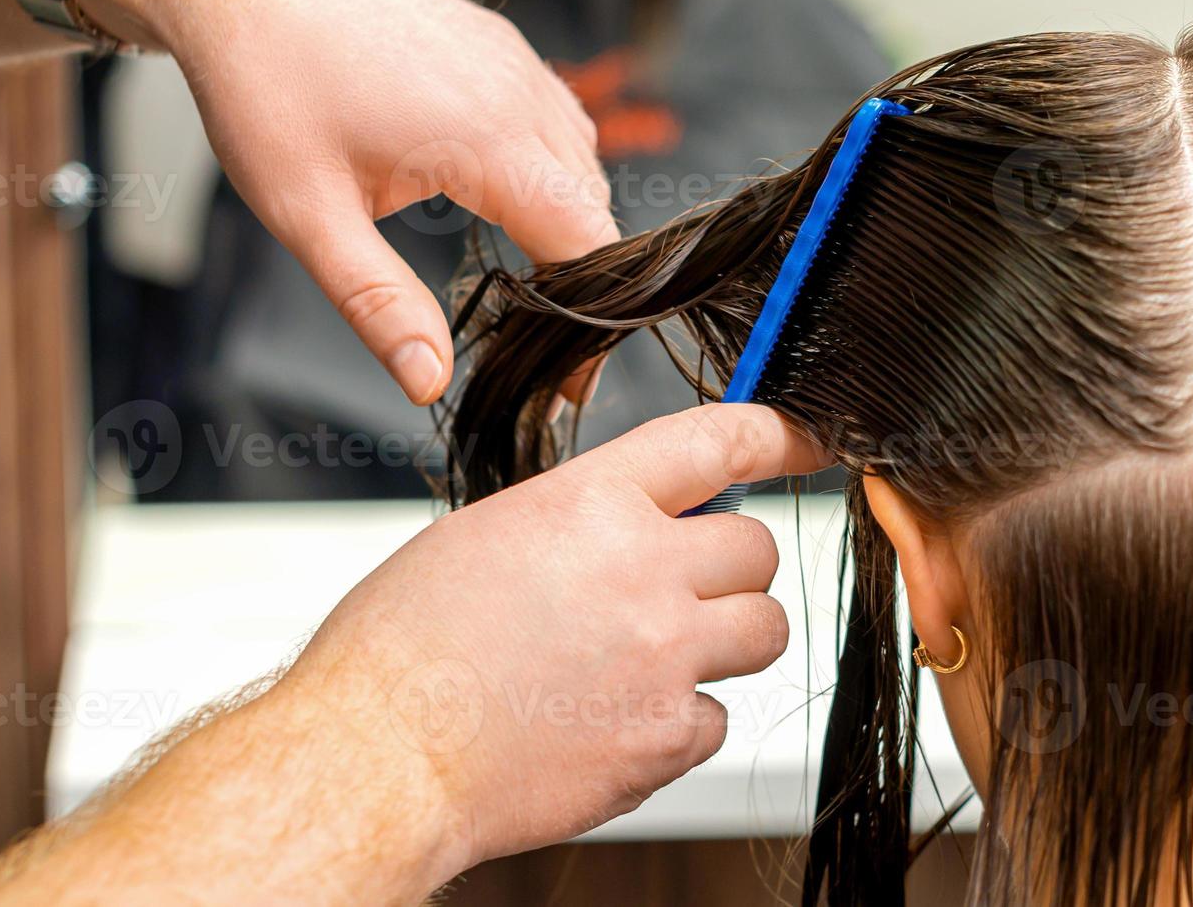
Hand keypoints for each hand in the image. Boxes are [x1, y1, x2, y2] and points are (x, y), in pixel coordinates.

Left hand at [66, 0, 618, 403]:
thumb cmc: (265, 86)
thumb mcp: (309, 216)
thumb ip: (378, 304)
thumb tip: (428, 380)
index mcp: (486, 138)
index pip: (587, 243)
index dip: (589, 319)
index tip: (569, 378)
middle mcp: (517, 92)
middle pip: (595, 208)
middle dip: (580, 280)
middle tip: (539, 342)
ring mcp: (514, 61)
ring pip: (583, 161)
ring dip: (569, 222)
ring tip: (526, 280)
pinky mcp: (500, 44)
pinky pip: (558, 117)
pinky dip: (553, 169)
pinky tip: (506, 195)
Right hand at [269, 404, 829, 878]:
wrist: (379, 756)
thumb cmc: (402, 649)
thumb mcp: (486, 534)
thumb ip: (578, 521)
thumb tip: (629, 527)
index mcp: (591, 503)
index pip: (719, 442)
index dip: (781, 435)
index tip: (813, 441)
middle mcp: (642, 571)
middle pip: (758, 547)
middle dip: (730, 567)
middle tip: (683, 592)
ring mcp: (663, 657)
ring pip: (764, 630)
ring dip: (727, 640)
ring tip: (657, 658)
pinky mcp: (665, 738)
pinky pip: (719, 720)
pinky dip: (681, 725)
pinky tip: (616, 723)